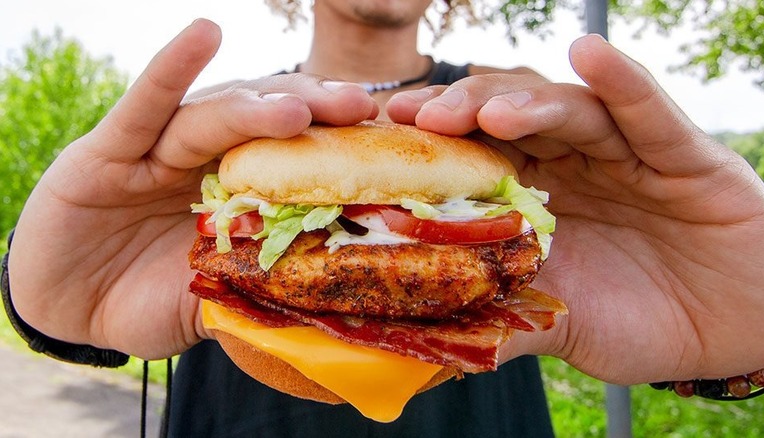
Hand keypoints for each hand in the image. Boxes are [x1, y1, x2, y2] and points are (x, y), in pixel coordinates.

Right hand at [8, 19, 376, 359]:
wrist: (68, 312)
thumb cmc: (146, 301)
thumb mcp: (213, 300)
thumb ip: (257, 289)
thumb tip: (325, 302)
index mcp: (239, 193)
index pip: (296, 157)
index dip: (339, 146)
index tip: (387, 143)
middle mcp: (206, 161)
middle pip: (266, 122)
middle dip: (314, 111)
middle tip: (360, 108)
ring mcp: (157, 150)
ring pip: (214, 115)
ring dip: (256, 105)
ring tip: (298, 108)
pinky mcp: (106, 150)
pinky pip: (142, 106)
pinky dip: (169, 71)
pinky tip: (202, 34)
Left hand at [386, 34, 763, 383]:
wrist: (733, 333)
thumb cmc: (642, 321)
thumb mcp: (562, 325)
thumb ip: (505, 321)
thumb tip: (430, 346)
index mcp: (537, 198)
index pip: (476, 154)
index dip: (432, 143)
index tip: (383, 138)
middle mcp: (574, 165)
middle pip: (512, 119)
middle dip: (464, 112)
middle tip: (420, 118)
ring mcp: (626, 154)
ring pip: (570, 111)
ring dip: (527, 102)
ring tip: (489, 112)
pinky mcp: (684, 157)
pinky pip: (650, 115)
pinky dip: (624, 85)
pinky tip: (591, 55)